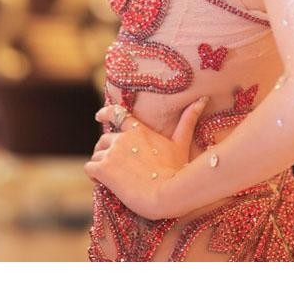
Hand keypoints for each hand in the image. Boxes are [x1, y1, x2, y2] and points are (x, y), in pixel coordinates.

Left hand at [84, 96, 208, 219]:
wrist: (166, 194)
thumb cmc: (176, 170)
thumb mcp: (181, 144)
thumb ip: (188, 120)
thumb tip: (202, 99)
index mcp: (139, 130)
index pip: (118, 114)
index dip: (106, 113)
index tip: (99, 116)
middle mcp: (123, 138)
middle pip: (104, 139)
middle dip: (105, 150)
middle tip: (113, 164)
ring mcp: (112, 153)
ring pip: (96, 154)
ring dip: (99, 163)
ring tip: (110, 177)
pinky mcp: (104, 169)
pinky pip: (90, 168)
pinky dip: (93, 175)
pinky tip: (101, 182)